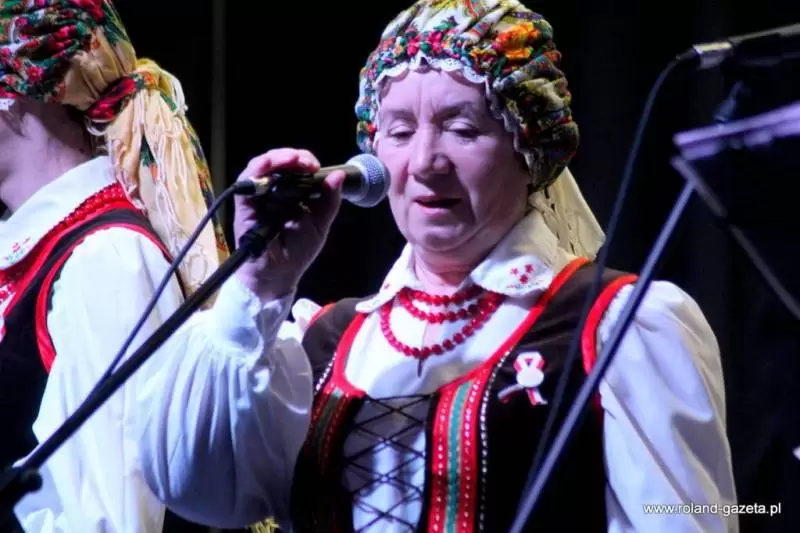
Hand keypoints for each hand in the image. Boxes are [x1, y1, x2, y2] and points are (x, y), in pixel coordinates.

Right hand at [233, 148, 344, 301]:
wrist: (279, 275)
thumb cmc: (298, 252)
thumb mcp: (320, 224)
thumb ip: (330, 200)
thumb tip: (339, 175)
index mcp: (293, 194)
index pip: (297, 170)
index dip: (306, 162)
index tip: (317, 167)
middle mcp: (274, 192)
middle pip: (279, 164)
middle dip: (294, 157)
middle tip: (307, 162)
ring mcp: (258, 197)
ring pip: (262, 166)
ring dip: (277, 158)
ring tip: (292, 158)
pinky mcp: (244, 204)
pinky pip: (246, 181)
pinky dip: (257, 168)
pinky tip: (268, 163)